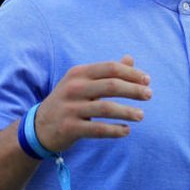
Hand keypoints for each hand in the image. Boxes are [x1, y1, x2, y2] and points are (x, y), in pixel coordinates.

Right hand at [35, 55, 151, 151]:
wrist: (40, 126)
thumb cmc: (69, 100)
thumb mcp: (83, 82)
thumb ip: (106, 71)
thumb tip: (130, 58)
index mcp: (78, 73)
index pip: (110, 68)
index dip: (131, 73)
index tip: (147, 80)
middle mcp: (74, 88)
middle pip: (111, 86)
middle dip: (133, 90)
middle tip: (149, 95)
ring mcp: (71, 108)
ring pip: (106, 108)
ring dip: (127, 112)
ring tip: (141, 115)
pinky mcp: (70, 128)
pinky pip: (98, 129)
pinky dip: (115, 130)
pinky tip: (126, 131)